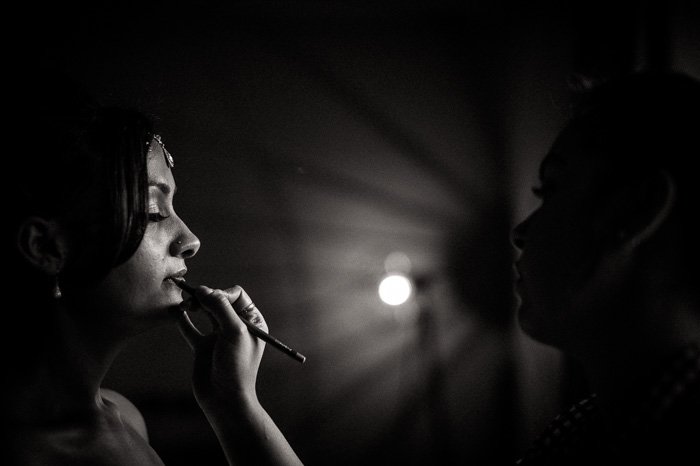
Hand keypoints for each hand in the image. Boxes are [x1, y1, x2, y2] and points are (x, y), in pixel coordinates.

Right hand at [175, 285, 267, 411]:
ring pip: (205, 312)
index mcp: (252, 321)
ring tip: (184, 304)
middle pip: (219, 301)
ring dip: (194, 304)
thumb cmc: (236, 366)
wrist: (224, 399)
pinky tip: (175, 311)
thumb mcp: (234, 331)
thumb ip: (220, 307)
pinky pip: (191, 328)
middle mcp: (236, 327)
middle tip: (192, 298)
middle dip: (206, 296)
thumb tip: (203, 289)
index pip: (236, 295)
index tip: (210, 299)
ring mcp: (219, 337)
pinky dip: (183, 319)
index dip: (221, 293)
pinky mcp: (203, 347)